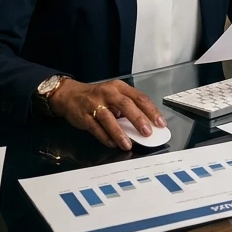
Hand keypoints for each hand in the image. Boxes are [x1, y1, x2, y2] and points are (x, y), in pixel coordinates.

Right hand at [49, 78, 165, 150]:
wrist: (70, 95)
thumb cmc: (98, 97)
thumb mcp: (114, 96)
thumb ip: (128, 108)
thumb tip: (145, 125)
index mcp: (119, 87)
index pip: (139, 97)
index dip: (151, 110)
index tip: (160, 123)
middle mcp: (108, 93)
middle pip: (125, 105)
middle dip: (138, 119)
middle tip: (147, 132)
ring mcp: (94, 104)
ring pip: (109, 118)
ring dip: (119, 132)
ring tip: (128, 144)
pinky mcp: (84, 116)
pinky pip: (95, 128)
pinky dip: (105, 137)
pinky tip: (113, 144)